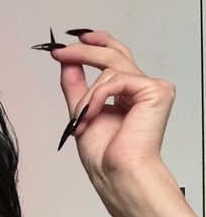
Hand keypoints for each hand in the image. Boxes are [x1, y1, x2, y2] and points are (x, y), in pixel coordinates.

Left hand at [50, 30, 176, 206]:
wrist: (117, 174)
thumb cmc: (105, 156)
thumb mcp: (81, 112)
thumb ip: (75, 85)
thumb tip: (65, 60)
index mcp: (127, 94)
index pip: (114, 57)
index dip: (94, 44)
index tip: (70, 42)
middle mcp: (141, 88)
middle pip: (114, 54)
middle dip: (84, 50)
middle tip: (60, 52)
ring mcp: (151, 88)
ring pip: (110, 69)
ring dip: (87, 95)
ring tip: (82, 118)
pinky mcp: (156, 90)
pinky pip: (116, 80)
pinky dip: (98, 96)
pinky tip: (92, 115)